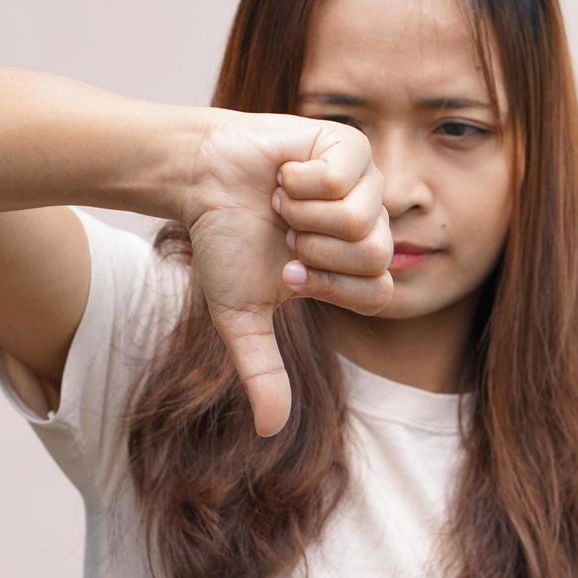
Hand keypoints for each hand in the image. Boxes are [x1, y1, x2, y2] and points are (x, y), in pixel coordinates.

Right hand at [181, 109, 393, 436]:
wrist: (199, 179)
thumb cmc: (223, 241)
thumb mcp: (241, 313)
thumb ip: (262, 370)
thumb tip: (269, 433)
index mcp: (353, 267)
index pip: (378, 292)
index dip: (328, 284)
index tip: (287, 270)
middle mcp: (367, 225)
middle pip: (375, 255)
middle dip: (314, 248)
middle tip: (284, 231)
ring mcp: (364, 183)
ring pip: (362, 217)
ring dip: (303, 212)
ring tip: (282, 200)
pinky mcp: (348, 144)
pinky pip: (344, 175)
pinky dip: (301, 179)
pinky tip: (285, 172)